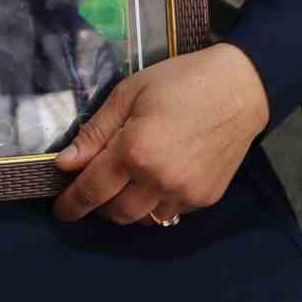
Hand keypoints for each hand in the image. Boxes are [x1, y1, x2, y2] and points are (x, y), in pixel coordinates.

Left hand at [53, 43, 267, 225]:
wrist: (240, 88)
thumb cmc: (181, 81)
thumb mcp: (130, 92)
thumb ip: (96, 131)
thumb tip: (65, 164)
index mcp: (135, 150)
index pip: (92, 190)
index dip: (71, 203)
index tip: (61, 210)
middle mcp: (158, 179)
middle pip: (115, 213)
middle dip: (99, 206)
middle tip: (96, 186)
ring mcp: (184, 192)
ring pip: (143, 220)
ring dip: (128, 207)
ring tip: (128, 181)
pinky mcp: (205, 198)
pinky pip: (170, 213)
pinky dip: (156, 204)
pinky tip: (158, 178)